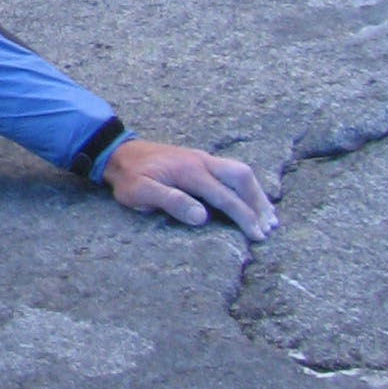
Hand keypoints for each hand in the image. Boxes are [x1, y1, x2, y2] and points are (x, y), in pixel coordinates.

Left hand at [102, 138, 275, 240]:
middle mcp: (201, 161)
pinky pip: (231, 171)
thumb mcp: (141, 192)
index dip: (244, 217)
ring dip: (256, 194)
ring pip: (240, 172)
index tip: (257, 236)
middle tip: (269, 227)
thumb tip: (202, 217)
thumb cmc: (129, 177)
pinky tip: (251, 199)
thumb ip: (171, 202)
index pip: (226, 197)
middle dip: (258, 203)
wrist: (118, 152)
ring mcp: (202, 158)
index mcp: (190, 171)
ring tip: (269, 217)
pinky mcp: (200, 160)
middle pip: (242, 177)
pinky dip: (246, 186)